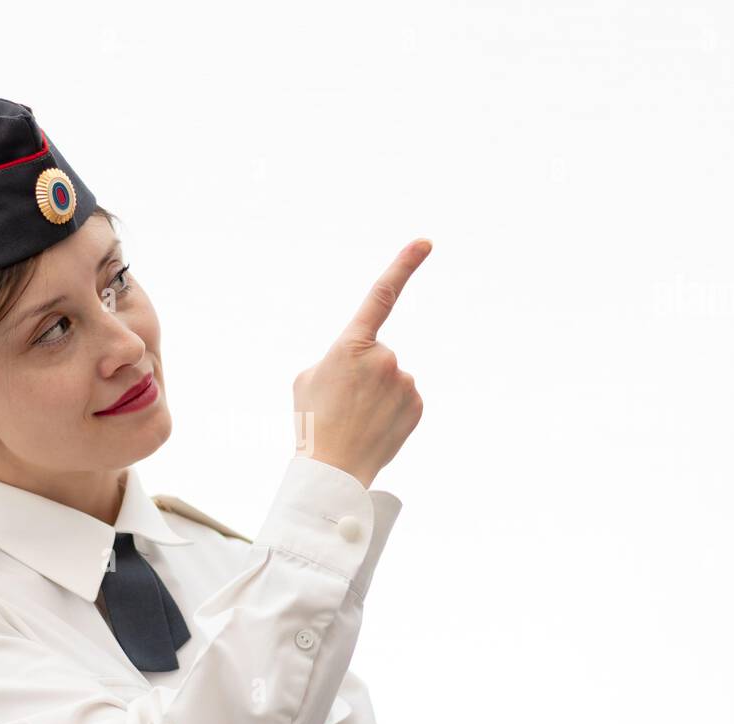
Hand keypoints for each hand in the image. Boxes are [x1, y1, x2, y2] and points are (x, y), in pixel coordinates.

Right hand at [292, 238, 429, 488]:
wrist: (333, 470)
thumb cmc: (313, 422)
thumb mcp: (308, 378)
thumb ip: (336, 357)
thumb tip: (359, 362)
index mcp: (351, 345)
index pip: (382, 295)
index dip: (405, 265)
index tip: (425, 242)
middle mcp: (384, 357)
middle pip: (377, 354)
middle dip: (363, 373)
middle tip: (343, 403)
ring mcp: (404, 381)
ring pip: (392, 378)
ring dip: (377, 394)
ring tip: (356, 419)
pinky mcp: (417, 404)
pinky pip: (405, 398)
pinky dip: (392, 409)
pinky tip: (374, 427)